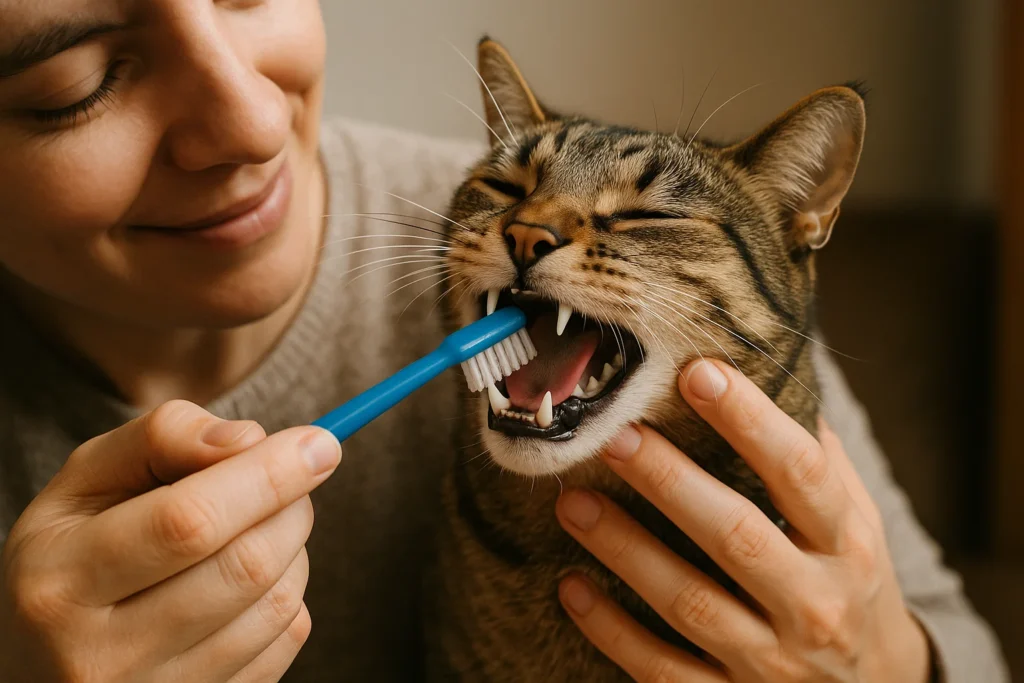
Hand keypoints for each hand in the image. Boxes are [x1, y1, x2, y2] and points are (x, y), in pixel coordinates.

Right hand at [0, 400, 340, 682]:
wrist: (41, 658)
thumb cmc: (73, 553)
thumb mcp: (86, 482)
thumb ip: (163, 439)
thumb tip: (249, 440)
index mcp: (62, 584)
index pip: (189, 521)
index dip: (268, 475)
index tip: (319, 442)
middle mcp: (102, 657)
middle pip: (245, 565)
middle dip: (292, 504)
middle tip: (297, 473)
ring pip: (276, 605)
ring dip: (294, 547)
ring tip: (263, 523)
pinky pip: (285, 643)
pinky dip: (289, 594)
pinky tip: (253, 576)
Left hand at [554, 360, 931, 681]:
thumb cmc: (850, 586)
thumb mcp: (856, 526)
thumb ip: (817, 462)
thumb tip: (767, 378)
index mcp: (846, 546)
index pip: (801, 473)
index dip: (752, 421)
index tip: (699, 374)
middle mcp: (813, 605)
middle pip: (737, 535)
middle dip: (671, 482)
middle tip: (615, 436)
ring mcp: (771, 661)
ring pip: (690, 603)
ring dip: (625, 549)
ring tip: (573, 502)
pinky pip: (663, 670)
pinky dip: (612, 631)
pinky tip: (571, 586)